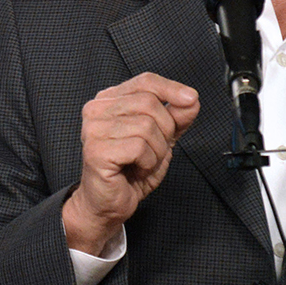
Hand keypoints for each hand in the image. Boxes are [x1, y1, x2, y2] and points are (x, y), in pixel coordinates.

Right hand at [63, 73, 200, 255]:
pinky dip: (147, 162)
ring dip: (156, 151)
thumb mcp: (161, 139)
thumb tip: (191, 100)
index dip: (171, 89)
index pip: (145, 81)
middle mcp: (97, 110)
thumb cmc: (129, 171)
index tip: (191, 99)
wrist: (109, 203)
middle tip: (154, 150)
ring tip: (143, 162)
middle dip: (165, 130)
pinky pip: (139, 147)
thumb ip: (176, 118)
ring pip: (147, 127)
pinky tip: (135, 169)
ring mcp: (93, 129)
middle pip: (149, 103)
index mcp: (109, 101)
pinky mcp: (96, 150)